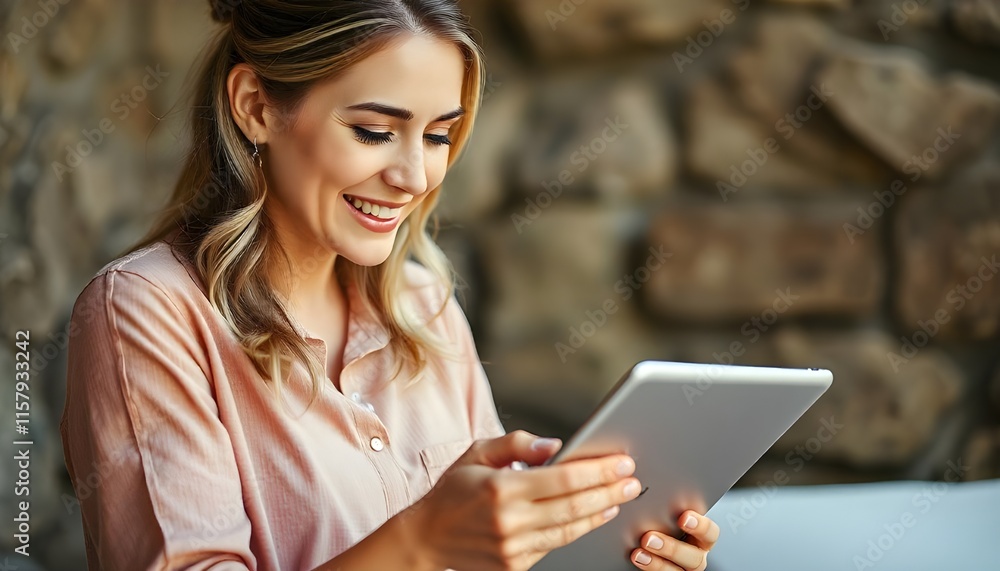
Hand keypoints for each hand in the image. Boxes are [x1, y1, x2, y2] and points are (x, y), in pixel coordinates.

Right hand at [403, 430, 641, 570]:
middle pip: (573, 506)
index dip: (597, 471)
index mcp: (500, 487)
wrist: (426, 539)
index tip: (621, 462)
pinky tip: (590, 517)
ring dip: (598, 513)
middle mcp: (509, 520)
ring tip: (618, 498)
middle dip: (609, 491)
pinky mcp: (514, 566)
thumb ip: (518, 444)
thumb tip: (556, 446)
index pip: (562, 479)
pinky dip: (576, 530)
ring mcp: (512, 548)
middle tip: (632, 480)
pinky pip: (554, 545)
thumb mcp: (478, 453)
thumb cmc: (454, 491)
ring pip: (569, 530)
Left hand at [630, 511, 719, 569]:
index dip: (700, 525)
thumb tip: (647, 486)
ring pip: (677, 570)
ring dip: (657, 562)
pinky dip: (649, 567)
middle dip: (672, 548)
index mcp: (700, 536)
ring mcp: (682, 568)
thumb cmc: (657, 520)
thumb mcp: (665, 512)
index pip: (710, 532)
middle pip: (694, 556)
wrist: (640, 541)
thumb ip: (666, 505)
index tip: (684, 517)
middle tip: (649, 537)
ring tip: (638, 552)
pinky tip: (637, 556)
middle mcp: (695, 554)